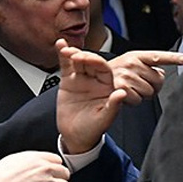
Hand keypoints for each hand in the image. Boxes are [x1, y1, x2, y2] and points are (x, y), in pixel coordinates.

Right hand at [55, 39, 127, 153]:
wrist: (76, 136)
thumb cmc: (93, 129)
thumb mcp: (104, 119)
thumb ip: (113, 105)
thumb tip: (122, 93)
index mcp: (107, 86)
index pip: (104, 69)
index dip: (96, 62)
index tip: (88, 59)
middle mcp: (95, 80)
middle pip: (90, 62)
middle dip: (83, 56)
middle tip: (75, 55)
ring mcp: (82, 79)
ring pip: (78, 61)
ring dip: (73, 53)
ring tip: (66, 50)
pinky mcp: (68, 81)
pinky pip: (66, 65)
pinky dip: (63, 55)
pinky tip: (60, 45)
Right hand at [108, 50, 182, 104]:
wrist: (93, 82)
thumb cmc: (115, 74)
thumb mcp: (131, 65)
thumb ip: (148, 67)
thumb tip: (161, 75)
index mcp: (136, 55)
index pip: (157, 56)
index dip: (173, 58)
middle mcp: (131, 63)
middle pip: (158, 80)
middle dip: (152, 85)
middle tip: (139, 84)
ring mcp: (126, 75)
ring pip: (149, 92)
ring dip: (142, 94)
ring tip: (130, 89)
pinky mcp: (121, 88)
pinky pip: (138, 100)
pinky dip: (134, 100)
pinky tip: (125, 95)